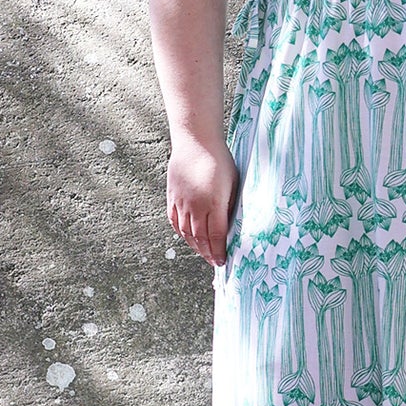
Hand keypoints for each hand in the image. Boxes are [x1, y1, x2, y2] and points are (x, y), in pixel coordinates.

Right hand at [167, 135, 239, 267]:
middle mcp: (195, 205)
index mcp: (213, 202)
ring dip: (196, 246)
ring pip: (186, 232)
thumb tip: (232, 227)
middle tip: (215, 263)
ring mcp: (181, 202)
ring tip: (204, 254)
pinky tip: (189, 238)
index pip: (216, 235)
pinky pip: (175, 221)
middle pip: (200, 238)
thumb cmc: (220, 160)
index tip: (224, 261)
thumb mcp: (233, 183)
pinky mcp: (172, 197)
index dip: (220, 251)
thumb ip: (231, 206)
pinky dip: (182, 233)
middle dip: (208, 253)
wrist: (195, 142)